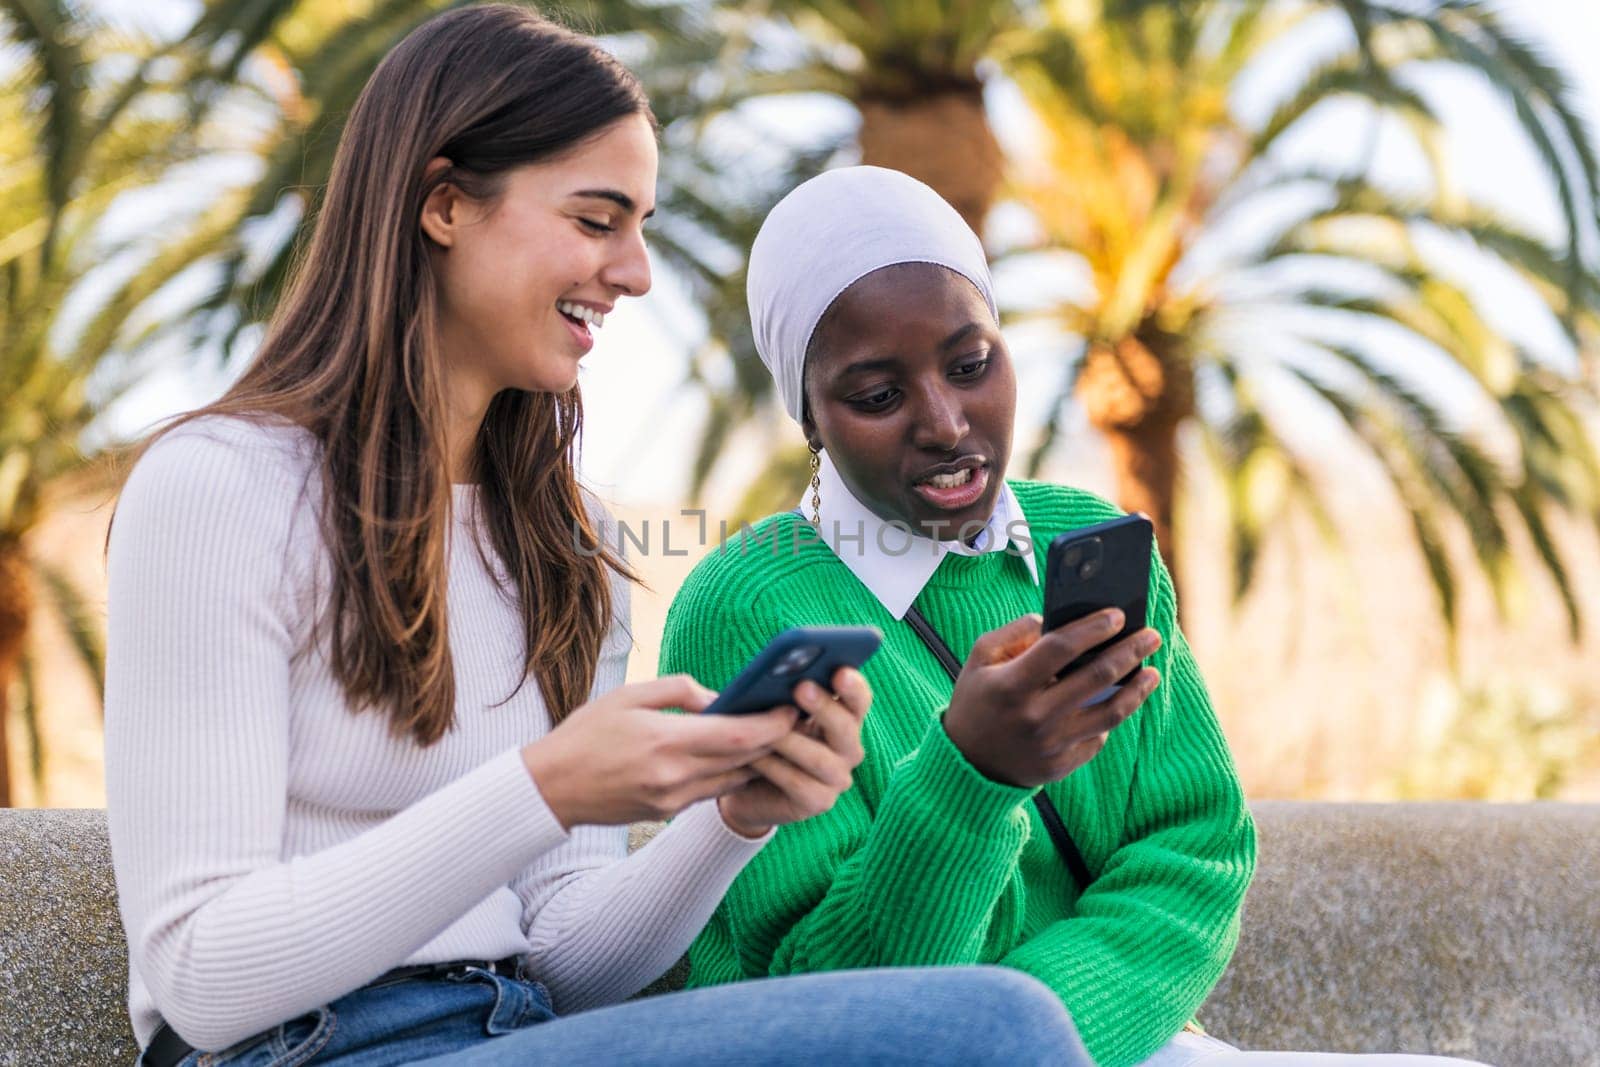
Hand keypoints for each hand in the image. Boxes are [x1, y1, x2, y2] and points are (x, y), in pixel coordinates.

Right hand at [521, 675, 798, 828]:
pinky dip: (731, 773)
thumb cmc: (585, 734)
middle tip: (795, 717)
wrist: (551, 788)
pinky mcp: (667, 812)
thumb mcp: (629, 696)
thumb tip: (720, 697)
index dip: (771, 724)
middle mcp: (674, 777)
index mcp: (665, 743)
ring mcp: (672, 800)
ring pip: (733, 780)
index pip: (737, 736)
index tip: (789, 708)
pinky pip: (712, 791)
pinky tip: (740, 756)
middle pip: (743, 760)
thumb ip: (679, 692)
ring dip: (756, 760)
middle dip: (773, 740)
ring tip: (774, 735)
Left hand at [717, 667, 870, 837]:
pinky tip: (754, 757)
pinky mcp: (818, 802)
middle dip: (824, 707)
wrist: (745, 787)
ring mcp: (836, 778)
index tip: (839, 670)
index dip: (853, 686)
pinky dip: (775, 769)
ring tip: (768, 729)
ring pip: (821, 759)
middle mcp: (848, 748)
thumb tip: (776, 672)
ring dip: (792, 741)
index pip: (858, 699)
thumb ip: (781, 694)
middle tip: (801, 687)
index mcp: (843, 718)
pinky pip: (799, 783)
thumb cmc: (762, 738)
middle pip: (846, 727)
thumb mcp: (770, 711)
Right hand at [942, 611, 1160, 787]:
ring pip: (1110, 712)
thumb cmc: (976, 703)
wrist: (966, 764)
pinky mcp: (1062, 765)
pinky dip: (1110, 717)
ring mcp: (1052, 744)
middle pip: (1097, 677)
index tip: (1118, 615)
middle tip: (1151, 635)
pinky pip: (1098, 738)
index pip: (1062, 647)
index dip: (1093, 628)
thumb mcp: (979, 659)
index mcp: (1012, 685)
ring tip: (1151, 672)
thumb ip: (1014, 633)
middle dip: (1130, 651)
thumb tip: (1053, 622)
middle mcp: (1035, 715)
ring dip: (1137, 689)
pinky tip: (1120, 702)